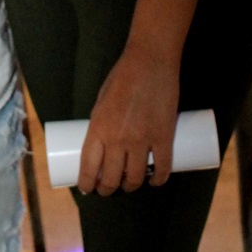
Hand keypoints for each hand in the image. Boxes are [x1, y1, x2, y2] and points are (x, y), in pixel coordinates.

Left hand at [77, 52, 178, 193]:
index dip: (87, 184)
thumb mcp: (100, 101)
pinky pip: (162, 168)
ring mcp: (142, 140)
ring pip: (135, 178)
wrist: (150, 62)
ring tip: (130, 185)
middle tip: (108, 189)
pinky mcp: (164, 137)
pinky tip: (155, 181)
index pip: (89, 168)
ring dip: (131, 187)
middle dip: (108, 190)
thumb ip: (101, 125)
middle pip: (112, 179)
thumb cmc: (121, 78)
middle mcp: (118, 139)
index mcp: (98, 128)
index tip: (88, 188)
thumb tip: (102, 147)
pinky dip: (158, 180)